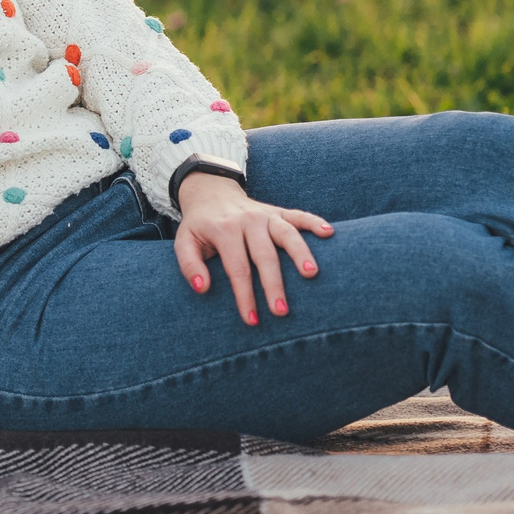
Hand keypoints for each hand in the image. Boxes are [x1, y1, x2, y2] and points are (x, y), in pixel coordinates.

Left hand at [173, 171, 331, 325]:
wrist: (211, 193)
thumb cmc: (199, 226)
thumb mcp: (184, 242)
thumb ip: (189, 265)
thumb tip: (202, 288)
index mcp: (224, 230)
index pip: (237, 268)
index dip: (244, 295)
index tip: (251, 320)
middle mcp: (248, 220)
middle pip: (265, 256)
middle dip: (274, 285)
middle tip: (281, 312)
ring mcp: (266, 214)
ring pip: (287, 234)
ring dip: (300, 254)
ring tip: (311, 274)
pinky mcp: (279, 211)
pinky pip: (299, 215)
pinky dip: (314, 222)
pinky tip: (329, 233)